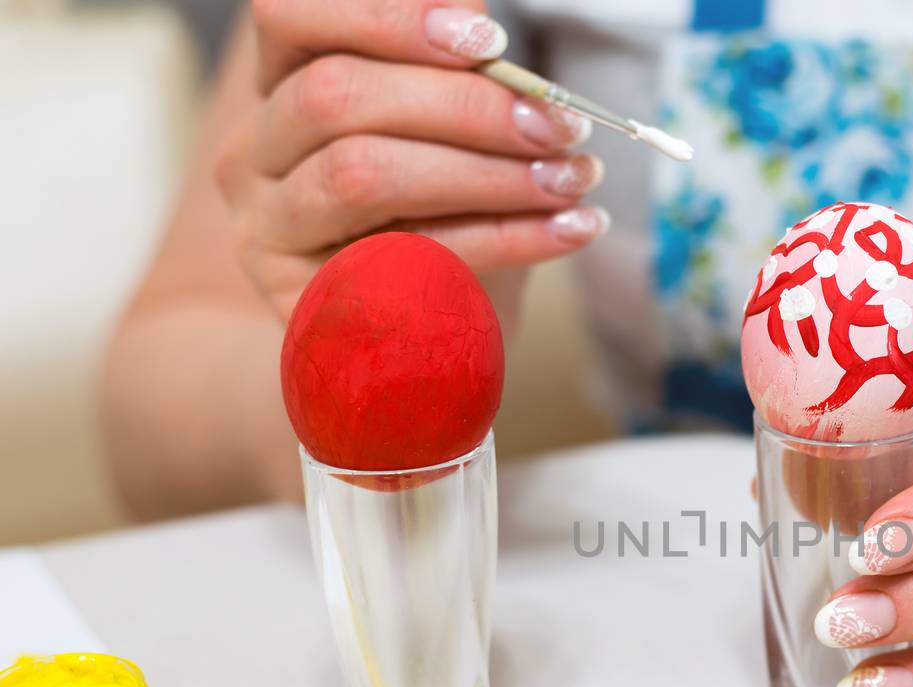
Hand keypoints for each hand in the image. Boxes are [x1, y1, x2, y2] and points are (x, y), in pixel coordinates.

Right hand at [217, 1, 609, 321]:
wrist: (427, 345)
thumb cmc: (444, 222)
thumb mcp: (450, 139)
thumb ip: (453, 77)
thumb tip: (477, 15)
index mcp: (280, 90)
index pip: (290, 16)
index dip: (385, 17)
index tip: (488, 40)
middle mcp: (255, 158)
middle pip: (337, 97)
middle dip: (466, 106)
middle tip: (562, 126)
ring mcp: (268, 234)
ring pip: (361, 174)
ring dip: (488, 172)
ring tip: (575, 179)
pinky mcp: (303, 305)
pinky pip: (403, 260)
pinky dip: (502, 240)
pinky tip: (570, 229)